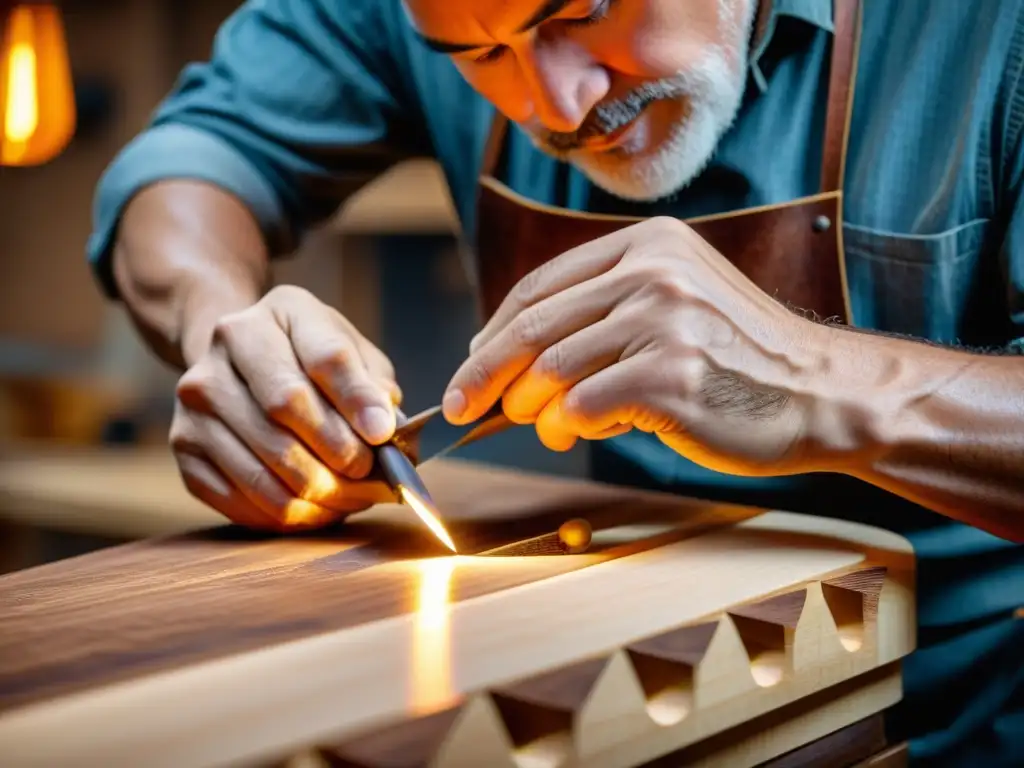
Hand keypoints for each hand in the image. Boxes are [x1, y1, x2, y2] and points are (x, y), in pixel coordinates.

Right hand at [170, 285, 398, 530]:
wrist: (240, 364)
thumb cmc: (310, 363)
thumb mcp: (352, 354)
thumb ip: (372, 385)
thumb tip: (381, 427)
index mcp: (282, 311)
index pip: (325, 357)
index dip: (356, 400)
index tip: (383, 434)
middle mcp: (227, 345)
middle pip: (286, 407)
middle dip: (337, 451)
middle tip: (368, 475)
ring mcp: (197, 396)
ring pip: (263, 461)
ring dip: (316, 493)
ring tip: (349, 500)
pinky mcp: (184, 444)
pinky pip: (239, 496)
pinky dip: (284, 514)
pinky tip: (313, 509)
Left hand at [444, 217, 835, 476]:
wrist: (821, 394)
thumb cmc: (741, 360)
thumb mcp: (677, 304)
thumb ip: (604, 316)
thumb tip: (515, 364)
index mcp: (648, 244)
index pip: (540, 286)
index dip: (493, 330)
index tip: (470, 363)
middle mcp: (652, 272)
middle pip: (533, 326)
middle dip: (484, 372)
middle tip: (461, 405)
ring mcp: (662, 321)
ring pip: (551, 370)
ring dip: (529, 408)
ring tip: (540, 426)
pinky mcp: (669, 376)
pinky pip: (581, 406)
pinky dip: (564, 427)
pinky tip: (575, 433)